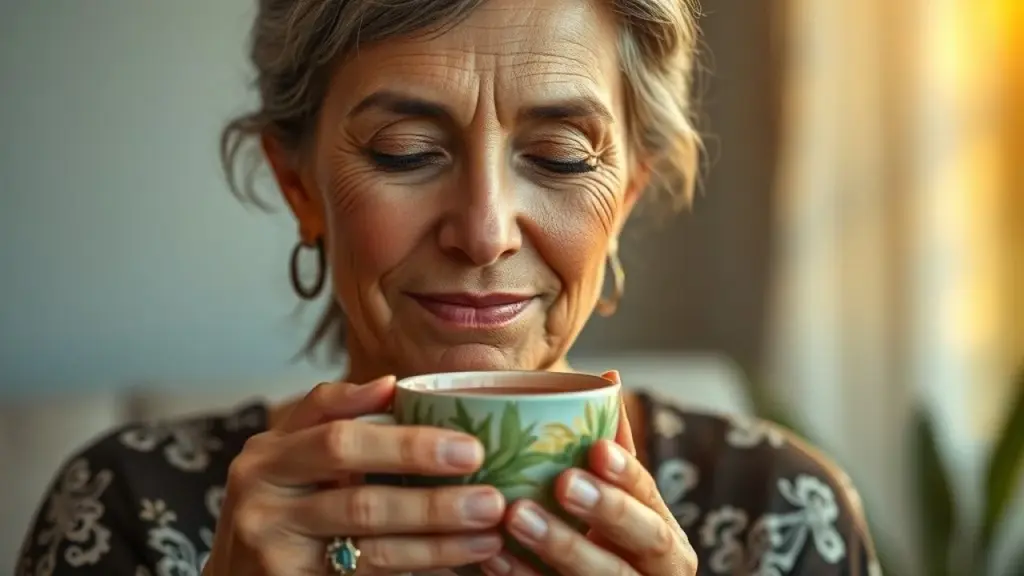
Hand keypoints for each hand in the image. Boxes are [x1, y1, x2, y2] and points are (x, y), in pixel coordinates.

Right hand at [202, 376, 506, 575]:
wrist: (236, 574)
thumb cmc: (278, 502)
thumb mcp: (289, 451)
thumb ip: (331, 412)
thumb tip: (391, 384)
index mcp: (268, 458)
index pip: (342, 442)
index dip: (408, 446)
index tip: (470, 447)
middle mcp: (264, 508)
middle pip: (361, 503)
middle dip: (434, 503)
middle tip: (492, 500)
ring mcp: (276, 559)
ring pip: (372, 553)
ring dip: (438, 546)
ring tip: (488, 536)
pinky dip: (418, 573)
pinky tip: (455, 567)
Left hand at [482, 387, 697, 575]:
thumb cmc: (606, 544)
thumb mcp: (617, 500)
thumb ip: (613, 448)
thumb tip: (607, 376)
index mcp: (662, 533)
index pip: (652, 497)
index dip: (625, 475)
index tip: (596, 450)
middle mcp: (655, 571)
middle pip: (642, 540)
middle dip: (605, 511)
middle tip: (562, 484)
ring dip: (559, 546)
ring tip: (515, 516)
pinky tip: (491, 557)